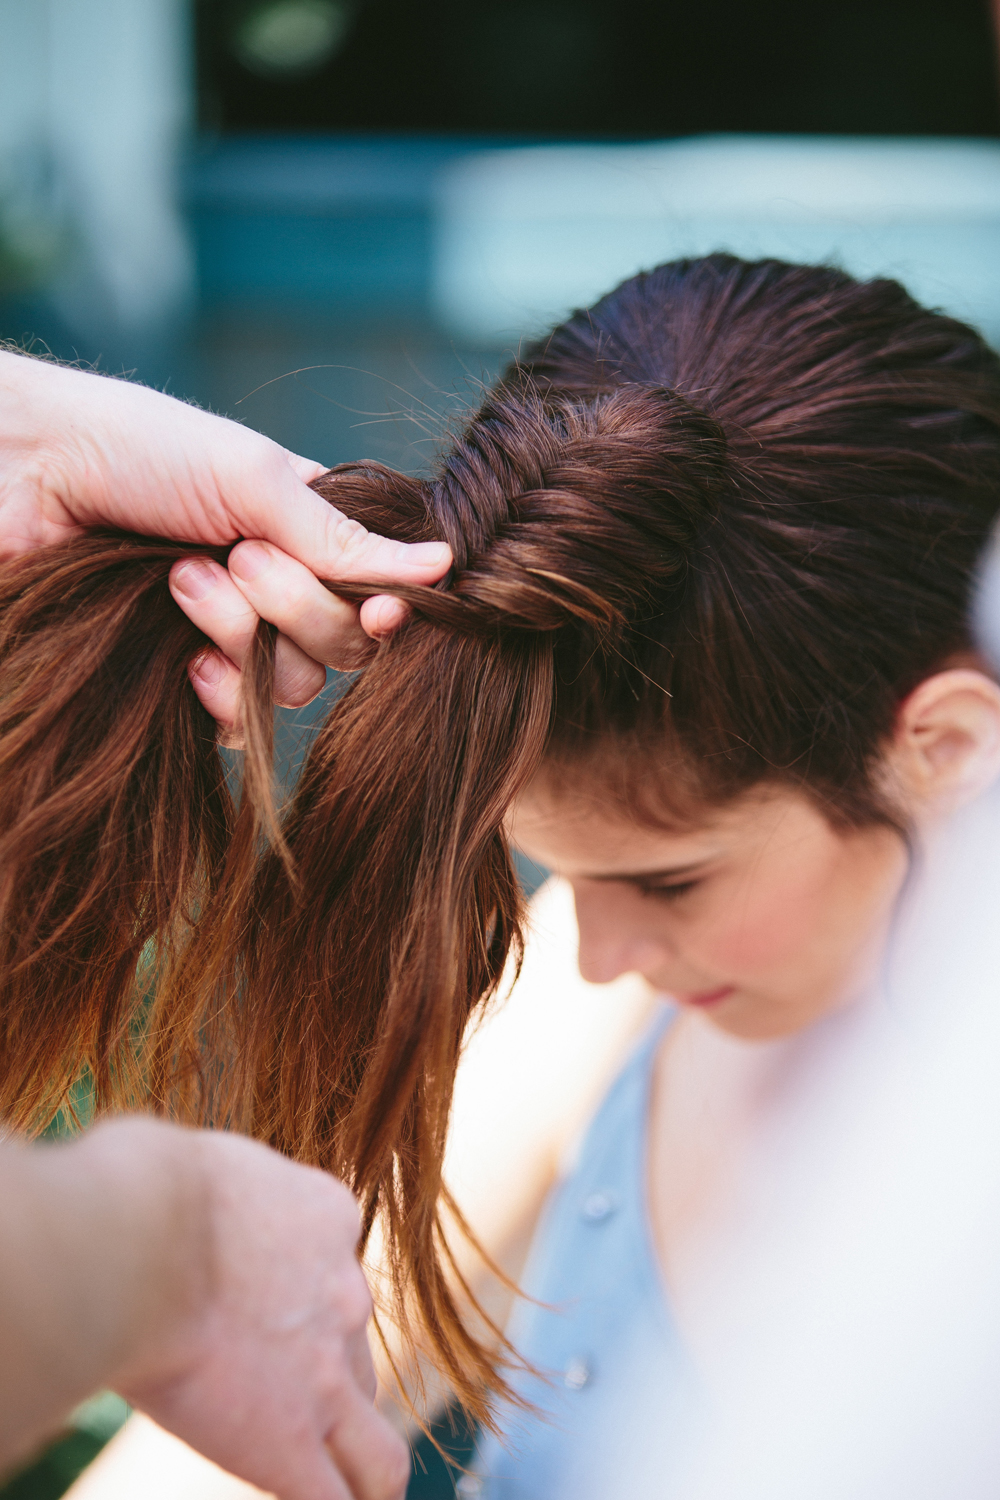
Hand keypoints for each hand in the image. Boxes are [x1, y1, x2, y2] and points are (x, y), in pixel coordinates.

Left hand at [0, 350, 449, 736]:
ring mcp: (232, 636)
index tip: (379, 609)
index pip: (379, 590)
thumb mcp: (252, 477)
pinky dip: (221, 692)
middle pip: (346, 644)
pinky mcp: (183, 681)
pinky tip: (184, 657)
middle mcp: (279, 587)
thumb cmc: (136, 453)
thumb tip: (446, 562)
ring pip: (296, 684)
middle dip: (295, 605)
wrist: (25, 478)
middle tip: (235, 554)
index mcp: (306, 529)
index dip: (385, 608)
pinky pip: (240, 722)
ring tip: (179, 578)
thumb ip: (343, 533)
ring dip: (242, 632)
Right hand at [112, 1129, 409, 1499]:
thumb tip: (180, 1205)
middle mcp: (343, 1295)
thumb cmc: (146, 1188)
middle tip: (274, 1401)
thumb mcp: (207, 1166)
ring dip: (358, 1474)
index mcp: (328, 1216)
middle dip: (324, 1384)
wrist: (142, 1239)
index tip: (246, 1309)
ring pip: (378, 1455)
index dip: (292, 1297)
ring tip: (336, 1488)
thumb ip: (220, 1200)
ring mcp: (325, 1375)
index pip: (331, 1270)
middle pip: (355, 1358)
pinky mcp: (290, 1441)